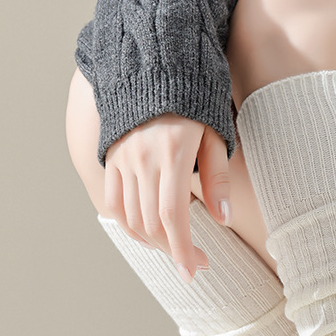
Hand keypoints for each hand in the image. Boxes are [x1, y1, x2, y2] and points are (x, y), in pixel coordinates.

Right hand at [103, 112, 230, 281]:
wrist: (156, 65)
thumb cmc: (196, 99)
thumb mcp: (215, 133)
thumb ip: (217, 178)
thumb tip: (223, 219)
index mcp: (173, 153)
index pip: (172, 214)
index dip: (181, 248)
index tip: (193, 271)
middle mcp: (142, 158)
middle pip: (151, 221)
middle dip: (173, 250)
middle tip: (193, 264)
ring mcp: (123, 158)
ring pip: (130, 216)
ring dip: (152, 241)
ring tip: (174, 249)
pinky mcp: (112, 157)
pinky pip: (113, 201)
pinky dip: (128, 224)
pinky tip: (147, 234)